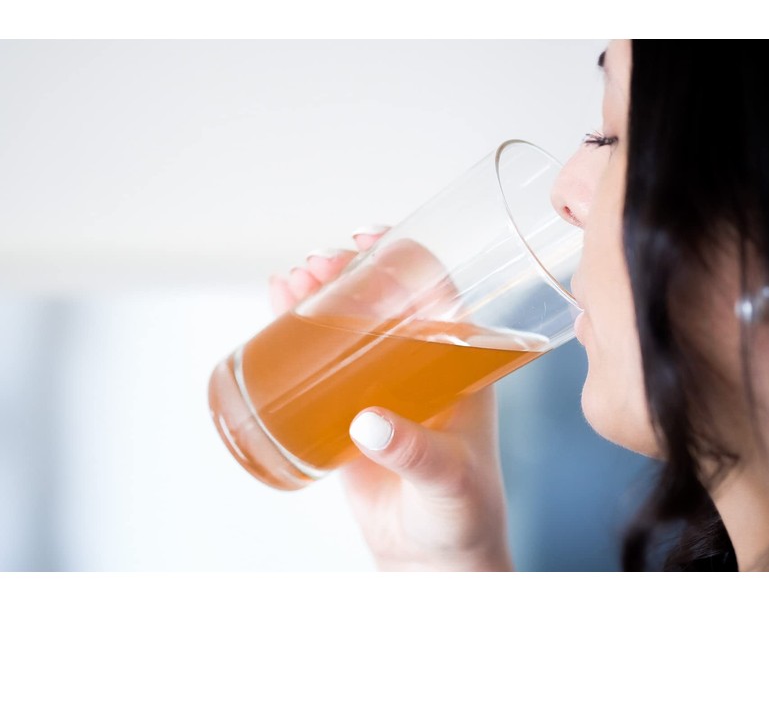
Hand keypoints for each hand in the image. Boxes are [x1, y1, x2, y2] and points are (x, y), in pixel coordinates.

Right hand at [270, 227, 512, 571]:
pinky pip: (322, 361)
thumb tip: (368, 423)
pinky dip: (299, 331)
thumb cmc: (461, 517)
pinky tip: (277, 308)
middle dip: (351, 272)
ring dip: (320, 295)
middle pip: (385, 300)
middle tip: (319, 264)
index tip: (372, 237)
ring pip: (349, 324)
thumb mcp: (447, 480)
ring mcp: (382, 385)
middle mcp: (422, 365)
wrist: (432, 560)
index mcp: (461, 366)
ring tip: (292, 280)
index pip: (440, 292)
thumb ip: (414, 453)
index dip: (409, 256)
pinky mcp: (349, 408)